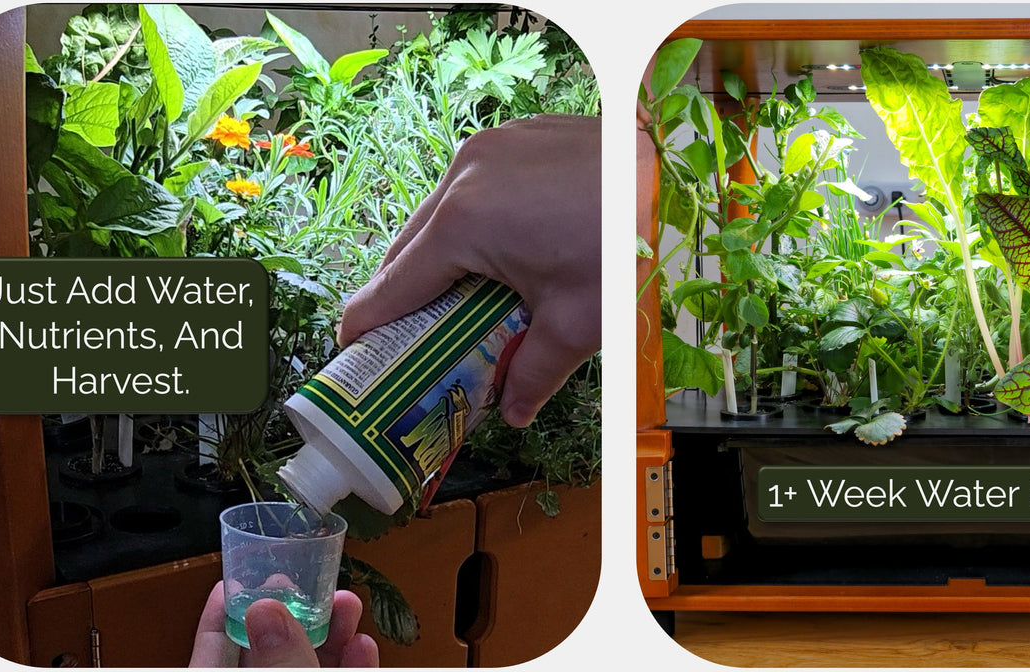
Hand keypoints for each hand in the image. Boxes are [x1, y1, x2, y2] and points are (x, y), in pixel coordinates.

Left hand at [189, 581, 378, 666]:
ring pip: (309, 664)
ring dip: (333, 634)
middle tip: (308, 581)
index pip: (211, 650)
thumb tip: (267, 609)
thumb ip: (275, 662)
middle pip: (268, 650)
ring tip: (349, 603)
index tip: (241, 573)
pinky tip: (363, 645)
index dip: (223, 610)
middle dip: (293, 613)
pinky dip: (352, 664)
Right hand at [337, 114, 600, 426]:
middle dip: (407, 294)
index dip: (369, 322)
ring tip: (464, 302)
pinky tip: (502, 255)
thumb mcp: (577, 321)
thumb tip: (513, 411)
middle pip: (412, 246)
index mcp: (467, 220)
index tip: (352, 349)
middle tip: (413, 339)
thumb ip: (533, 371)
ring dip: (442, 256)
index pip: (396, 283)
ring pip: (441, 212)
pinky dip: (475, 222)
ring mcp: (493, 146)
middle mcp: (467, 172)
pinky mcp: (519, 136)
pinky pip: (475, 185)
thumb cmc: (628, 241)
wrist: (677, 174)